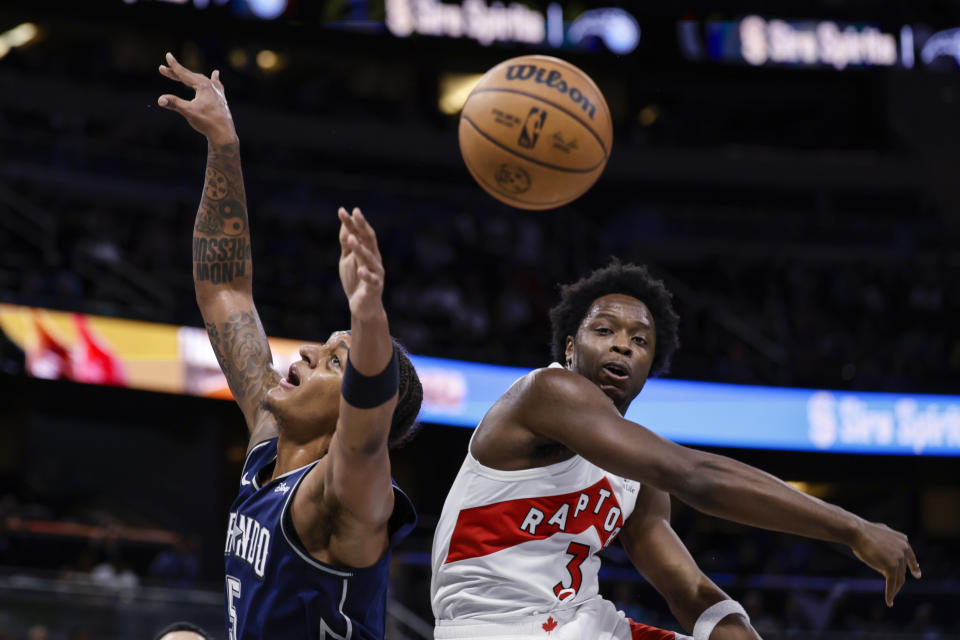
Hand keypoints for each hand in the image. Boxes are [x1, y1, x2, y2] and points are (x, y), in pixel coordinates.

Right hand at [158, 52, 236, 146]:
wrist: (224, 134)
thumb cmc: (207, 122)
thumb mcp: (189, 112)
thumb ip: (174, 104)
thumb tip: (160, 100)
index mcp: (203, 86)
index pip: (185, 73)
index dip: (174, 66)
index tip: (168, 55)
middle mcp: (211, 86)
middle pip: (190, 76)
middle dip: (176, 73)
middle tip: (163, 70)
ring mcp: (217, 92)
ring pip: (201, 79)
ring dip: (190, 76)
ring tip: (181, 72)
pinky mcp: (221, 98)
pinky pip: (216, 84)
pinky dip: (213, 79)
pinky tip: (215, 74)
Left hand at [338, 207, 385, 322]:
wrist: (363, 306)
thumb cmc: (355, 280)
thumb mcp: (347, 260)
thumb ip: (346, 244)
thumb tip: (344, 224)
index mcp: (368, 251)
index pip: (360, 233)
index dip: (352, 222)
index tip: (342, 211)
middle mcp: (375, 259)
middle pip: (369, 240)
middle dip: (362, 227)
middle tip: (356, 213)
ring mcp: (376, 273)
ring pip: (369, 258)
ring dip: (361, 249)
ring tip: (352, 239)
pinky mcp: (375, 287)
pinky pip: (372, 280)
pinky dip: (366, 275)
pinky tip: (360, 270)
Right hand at [850, 519, 920, 606]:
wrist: (857, 531)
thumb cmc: (863, 532)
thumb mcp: (881, 535)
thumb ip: (888, 543)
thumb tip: (887, 550)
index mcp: (903, 540)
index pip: (911, 557)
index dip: (914, 567)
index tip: (917, 575)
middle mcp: (904, 549)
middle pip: (903, 570)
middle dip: (898, 580)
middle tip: (895, 589)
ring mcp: (899, 559)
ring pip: (899, 578)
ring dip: (894, 588)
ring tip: (891, 598)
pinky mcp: (891, 567)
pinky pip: (891, 583)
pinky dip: (890, 593)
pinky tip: (889, 602)